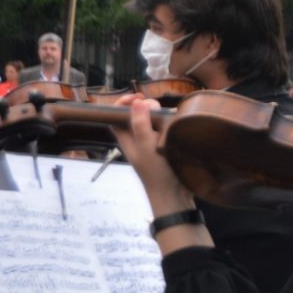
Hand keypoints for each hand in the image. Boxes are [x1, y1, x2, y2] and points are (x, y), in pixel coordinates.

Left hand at [108, 94, 188, 210]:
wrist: (174, 195)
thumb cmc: (156, 173)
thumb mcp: (146, 148)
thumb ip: (140, 125)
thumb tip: (137, 102)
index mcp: (127, 139)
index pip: (116, 116)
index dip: (123, 103)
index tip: (138, 97)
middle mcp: (138, 140)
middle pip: (136, 115)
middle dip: (146, 107)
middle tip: (157, 109)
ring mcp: (152, 144)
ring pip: (152, 122)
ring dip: (159, 116)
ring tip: (168, 116)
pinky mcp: (166, 147)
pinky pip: (165, 130)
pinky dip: (170, 124)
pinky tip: (176, 124)